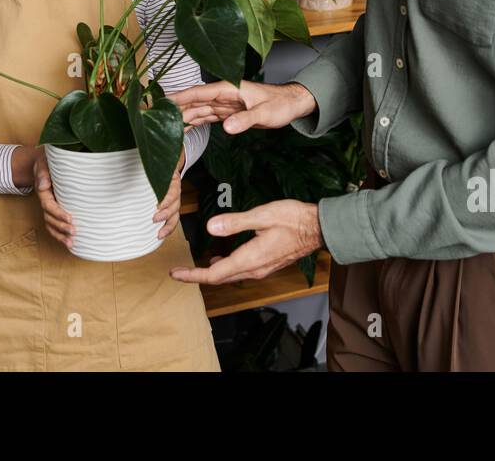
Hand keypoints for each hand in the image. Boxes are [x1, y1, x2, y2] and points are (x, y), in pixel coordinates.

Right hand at [33, 148, 74, 250]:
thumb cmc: (46, 160)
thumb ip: (43, 172)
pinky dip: (60, 235)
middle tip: (74, 232)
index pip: (49, 206)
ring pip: (51, 225)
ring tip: (71, 243)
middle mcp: (45, 201)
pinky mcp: (55, 209)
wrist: (45, 161)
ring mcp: (50, 207)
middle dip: (61, 227)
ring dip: (60, 235)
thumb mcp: (43, 162)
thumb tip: (44, 184)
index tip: (70, 219)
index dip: (59, 213)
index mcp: (43, 192)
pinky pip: (55, 224)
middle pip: (50, 219)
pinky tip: (70, 243)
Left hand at [152, 145, 187, 238]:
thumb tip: (155, 122)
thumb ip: (155, 138)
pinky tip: (161, 234)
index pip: (171, 187)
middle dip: (166, 212)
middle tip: (155, 218)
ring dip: (168, 223)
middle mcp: (175, 184)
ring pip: (176, 210)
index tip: (158, 205)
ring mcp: (174, 192)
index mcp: (171, 172)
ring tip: (159, 233)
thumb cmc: (164, 147)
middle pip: (175, 201)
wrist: (172, 148)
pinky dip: (169, 225)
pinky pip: (174, 214)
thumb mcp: (160, 143)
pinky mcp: (171, 198)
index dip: (166, 197)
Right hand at [167, 79, 316, 133]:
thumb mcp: (265, 113)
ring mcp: (225, 104)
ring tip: (165, 126)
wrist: (291, 104)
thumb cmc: (281, 104)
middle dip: (176, 108)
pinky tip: (183, 128)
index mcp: (229, 89)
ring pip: (199, 110)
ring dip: (183, 117)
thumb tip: (227, 127)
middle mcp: (224, 95)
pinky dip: (195, 122)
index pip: (200, 92)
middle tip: (156, 118)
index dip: (181, 97)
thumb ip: (246, 120)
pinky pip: (207, 117)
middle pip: (195, 101)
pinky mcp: (228, 113)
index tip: (163, 102)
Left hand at [169, 199, 322, 284]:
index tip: (175, 273)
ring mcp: (262, 268)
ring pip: (231, 275)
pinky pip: (241, 271)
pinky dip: (226, 267)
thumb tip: (210, 227)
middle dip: (198, 276)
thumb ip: (235, 223)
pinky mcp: (267, 264)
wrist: (319, 228)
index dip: (192, 275)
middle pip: (220, 278)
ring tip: (196, 266)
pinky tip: (222, 257)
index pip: (214, 274)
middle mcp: (255, 269)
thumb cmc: (294, 219)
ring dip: (212, 272)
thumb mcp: (262, 215)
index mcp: (250, 259)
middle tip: (180, 272)